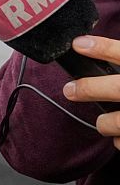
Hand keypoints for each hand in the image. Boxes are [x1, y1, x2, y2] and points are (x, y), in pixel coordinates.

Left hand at [62, 36, 119, 150]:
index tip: (77, 44)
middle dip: (90, 88)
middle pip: (118, 88)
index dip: (101, 48)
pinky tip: (119, 136)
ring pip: (118, 121)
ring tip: (103, 122)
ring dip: (105, 123)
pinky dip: (118, 140)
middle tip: (70, 90)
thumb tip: (90, 51)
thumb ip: (118, 67)